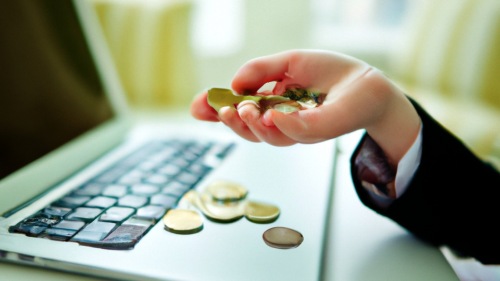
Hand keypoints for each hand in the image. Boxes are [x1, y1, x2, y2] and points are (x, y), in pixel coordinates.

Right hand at [191, 49, 420, 166]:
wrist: (367, 82)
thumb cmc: (330, 73)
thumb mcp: (290, 62)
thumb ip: (261, 70)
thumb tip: (233, 82)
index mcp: (272, 105)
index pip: (239, 112)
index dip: (216, 111)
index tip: (197, 107)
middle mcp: (282, 122)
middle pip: (250, 130)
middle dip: (232, 122)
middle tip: (223, 109)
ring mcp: (300, 130)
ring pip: (269, 136)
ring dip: (253, 125)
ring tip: (242, 108)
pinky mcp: (320, 131)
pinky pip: (298, 132)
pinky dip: (283, 124)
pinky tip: (272, 114)